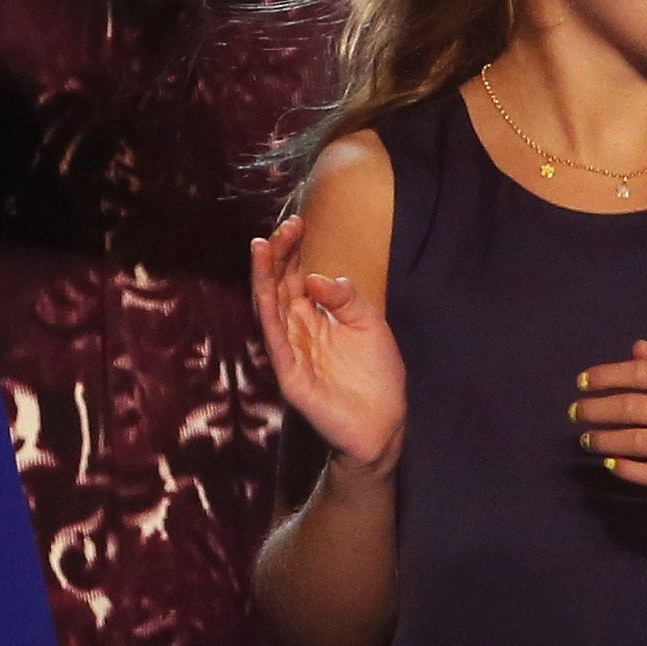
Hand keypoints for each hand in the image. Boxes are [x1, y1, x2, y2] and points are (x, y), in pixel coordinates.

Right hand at [253, 215, 405, 474]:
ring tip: (261, 247)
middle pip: (277, 284)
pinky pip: (275, 339)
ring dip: (263, 276)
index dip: (292, 248)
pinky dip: (268, 313)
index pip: (293, 274)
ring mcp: (289, 349)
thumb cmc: (377, 374)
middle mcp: (296, 327)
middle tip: (284, 227)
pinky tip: (266, 290)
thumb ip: (345, 298)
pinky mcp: (289, 372)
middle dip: (277, 253)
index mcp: (313, 314)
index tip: (297, 222)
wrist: (385, 423)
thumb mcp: (369, 324)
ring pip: (268, 306)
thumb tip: (314, 277)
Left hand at [575, 339, 646, 519]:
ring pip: (638, 441)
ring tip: (585, 440)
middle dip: (596, 410)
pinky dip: (625, 469)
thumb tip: (638, 347)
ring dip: (604, 440)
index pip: (642, 373)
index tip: (580, 383)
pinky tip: (609, 464)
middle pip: (633, 407)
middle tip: (574, 413)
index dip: (606, 376)